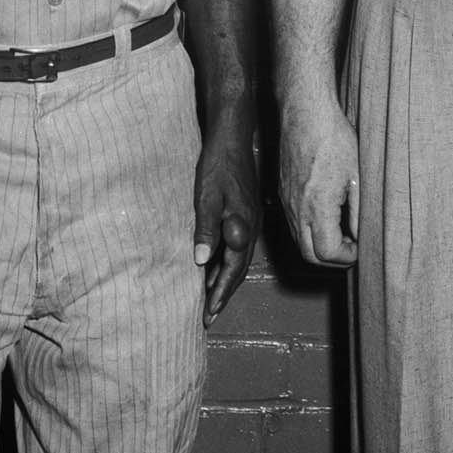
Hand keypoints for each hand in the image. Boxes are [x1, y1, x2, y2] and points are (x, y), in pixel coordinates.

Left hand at [192, 112, 260, 324]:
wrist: (233, 136)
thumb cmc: (218, 164)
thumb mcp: (207, 196)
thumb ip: (207, 228)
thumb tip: (202, 261)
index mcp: (243, 225)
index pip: (232, 268)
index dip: (220, 292)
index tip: (209, 313)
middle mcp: (250, 226)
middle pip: (238, 268)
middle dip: (224, 293)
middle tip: (209, 316)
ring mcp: (250, 219)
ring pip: (239, 258)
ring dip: (225, 279)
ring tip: (210, 298)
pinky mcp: (245, 212)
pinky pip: (238, 245)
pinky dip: (226, 261)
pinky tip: (214, 264)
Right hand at [279, 101, 358, 267]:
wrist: (306, 112)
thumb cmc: (334, 138)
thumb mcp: (357, 175)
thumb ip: (359, 211)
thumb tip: (362, 236)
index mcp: (317, 207)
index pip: (328, 252)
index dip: (347, 257)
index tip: (360, 247)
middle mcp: (297, 209)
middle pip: (309, 255)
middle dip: (332, 259)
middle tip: (352, 248)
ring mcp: (287, 202)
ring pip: (299, 241)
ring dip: (320, 246)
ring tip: (343, 232)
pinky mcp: (283, 193)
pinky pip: (294, 224)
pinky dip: (309, 231)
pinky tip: (328, 216)